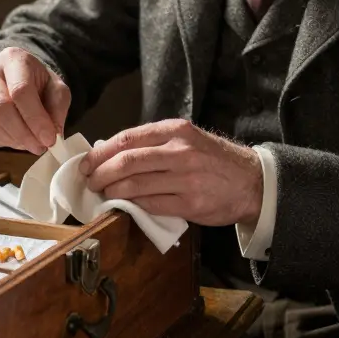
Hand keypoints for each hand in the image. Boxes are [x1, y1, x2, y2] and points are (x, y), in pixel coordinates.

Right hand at [0, 47, 70, 154]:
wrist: (14, 78)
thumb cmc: (37, 84)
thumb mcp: (56, 88)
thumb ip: (58, 108)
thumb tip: (51, 133)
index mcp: (13, 58)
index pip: (21, 90)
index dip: (35, 118)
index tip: (49, 139)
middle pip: (0, 107)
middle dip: (23, 134)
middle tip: (39, 147)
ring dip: (11, 140)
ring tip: (29, 143)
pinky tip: (13, 139)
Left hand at [80, 119, 262, 225]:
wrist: (251, 181)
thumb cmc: (213, 160)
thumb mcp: (187, 139)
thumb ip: (153, 143)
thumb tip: (109, 151)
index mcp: (176, 131)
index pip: (127, 139)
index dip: (101, 153)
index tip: (87, 163)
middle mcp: (180, 152)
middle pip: (127, 161)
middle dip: (100, 173)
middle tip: (90, 182)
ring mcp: (186, 178)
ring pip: (135, 185)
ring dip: (112, 192)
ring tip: (103, 195)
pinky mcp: (190, 204)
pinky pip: (151, 205)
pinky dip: (132, 206)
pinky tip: (125, 206)